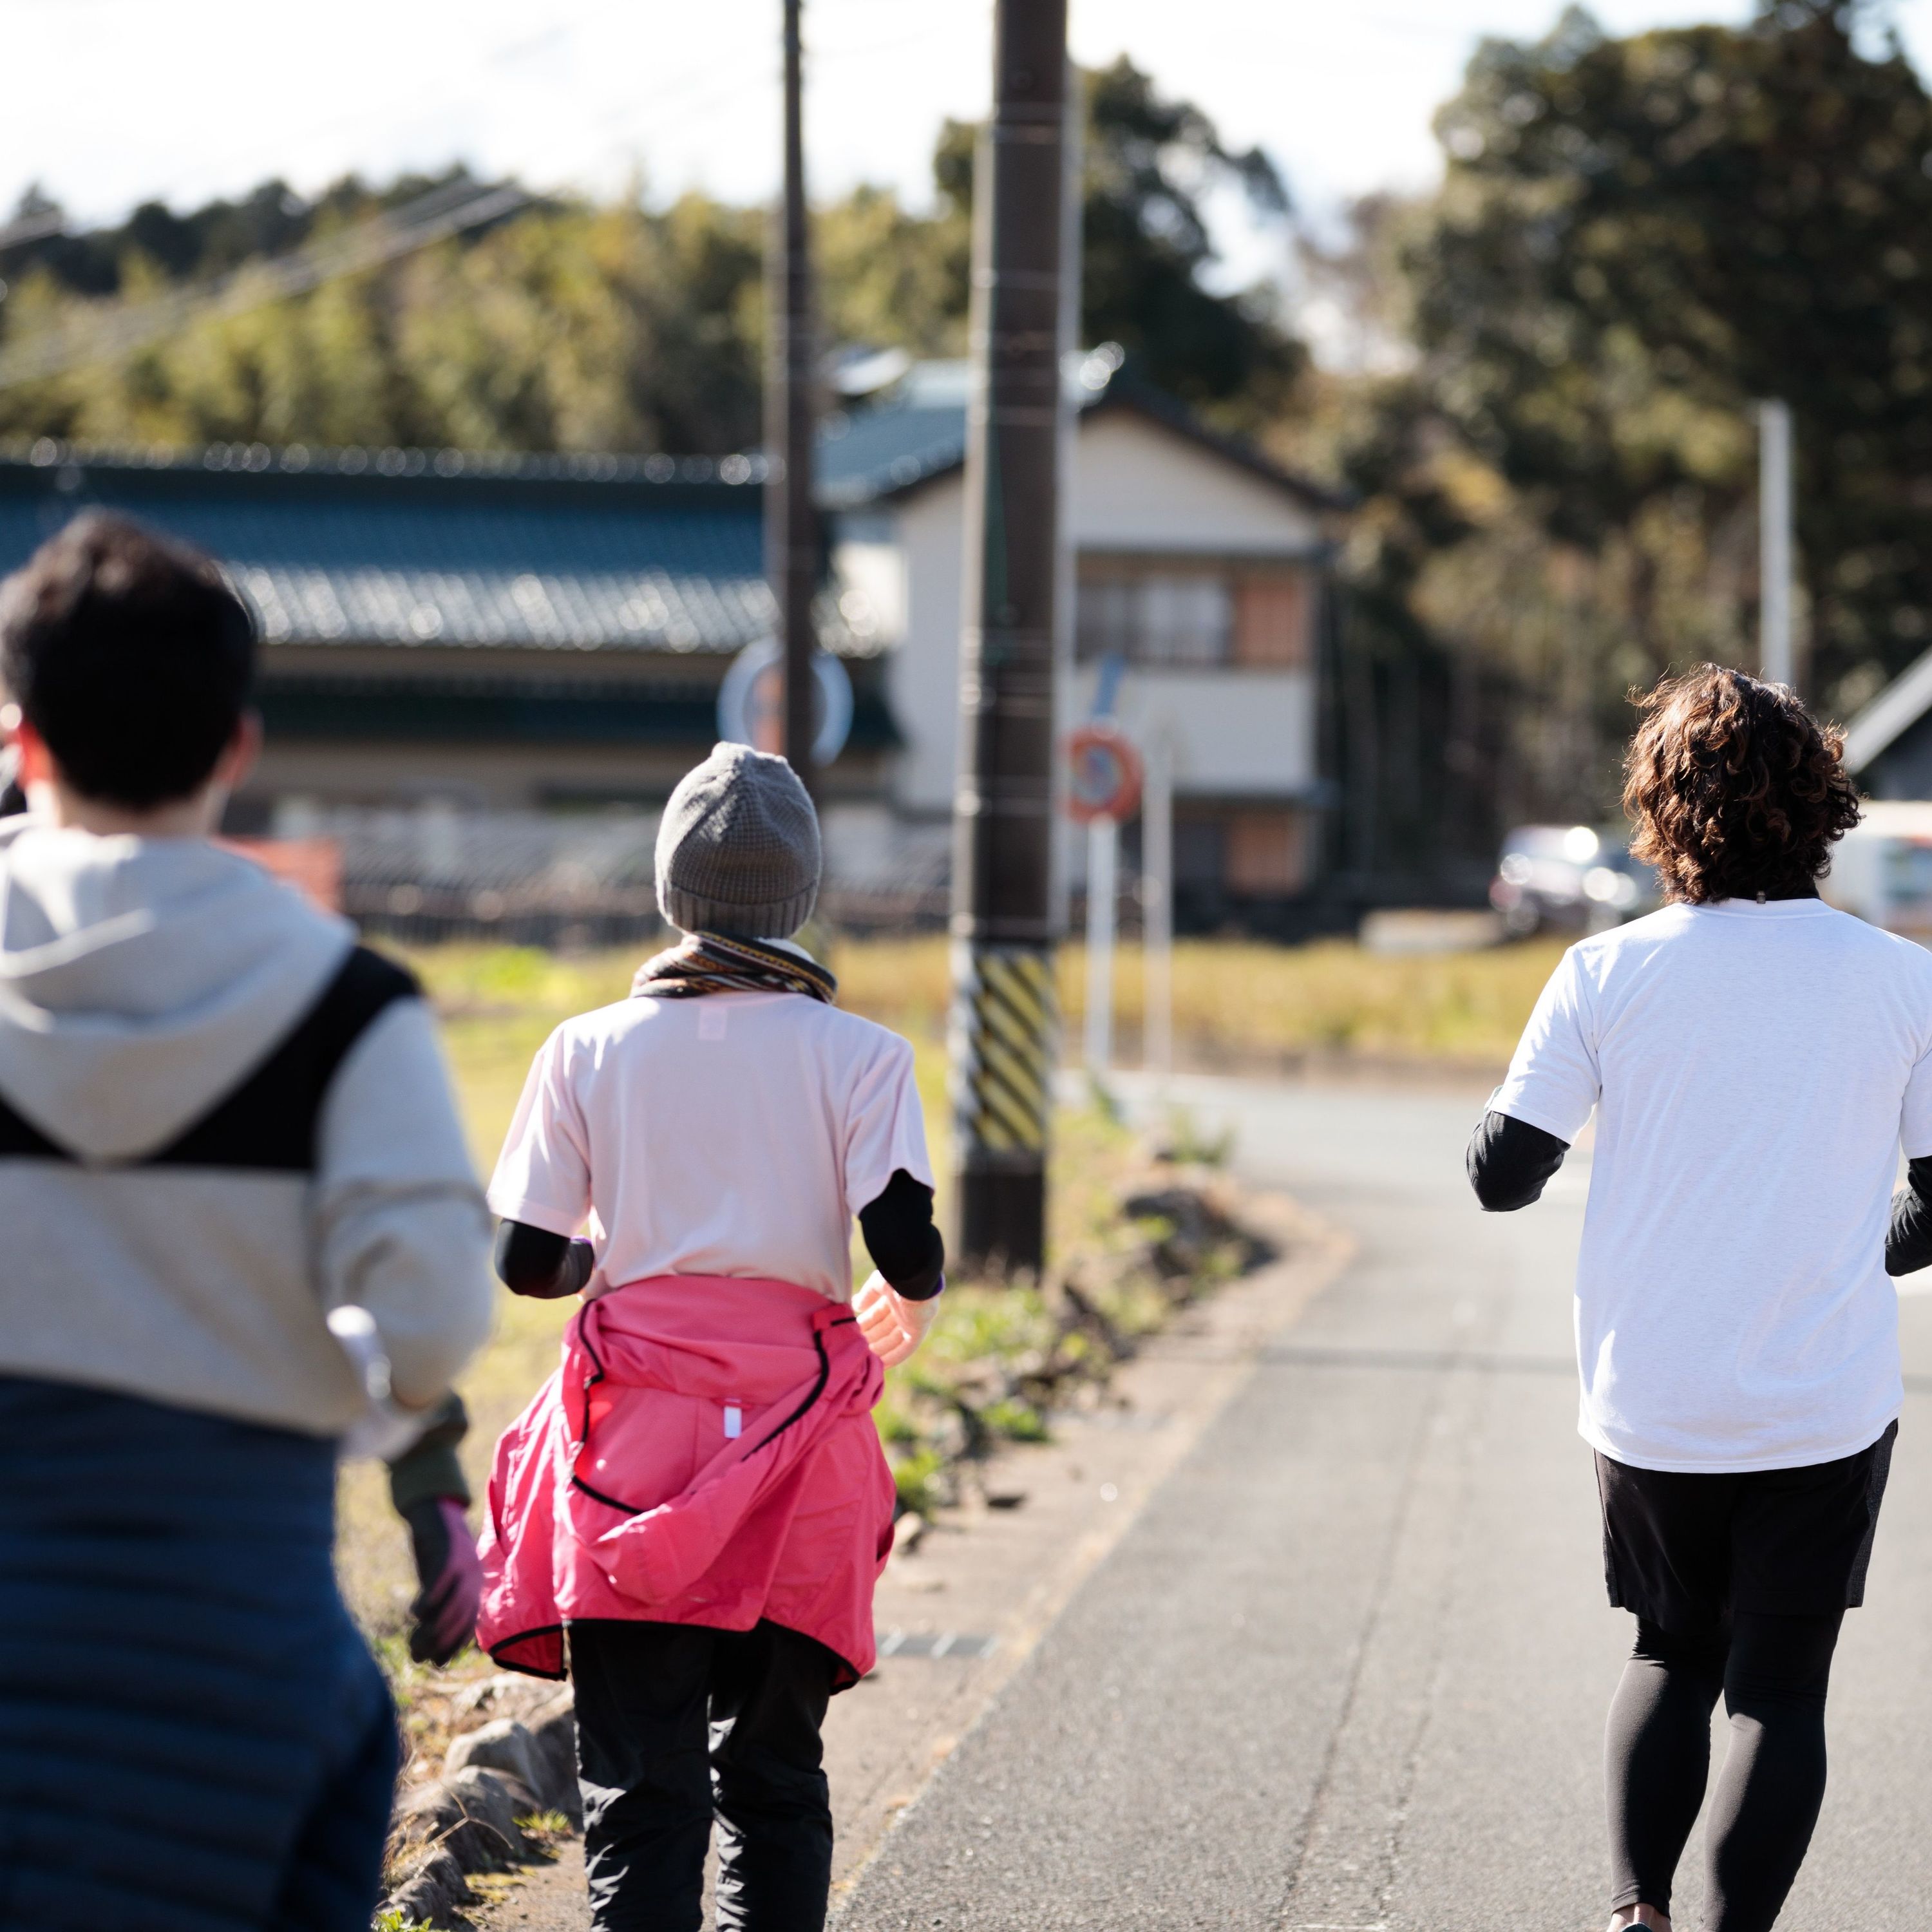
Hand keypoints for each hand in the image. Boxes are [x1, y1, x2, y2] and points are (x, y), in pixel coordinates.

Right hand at [402, 1496, 482, 1665]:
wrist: (434, 1509)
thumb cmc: (433, 1550)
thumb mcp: (438, 1583)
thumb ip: (437, 1607)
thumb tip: (426, 1646)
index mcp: (474, 1586)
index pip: (469, 1624)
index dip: (454, 1646)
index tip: (435, 1663)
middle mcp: (474, 1577)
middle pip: (462, 1617)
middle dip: (440, 1641)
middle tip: (416, 1656)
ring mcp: (465, 1562)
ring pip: (456, 1601)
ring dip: (436, 1626)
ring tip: (415, 1642)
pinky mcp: (451, 1548)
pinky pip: (445, 1576)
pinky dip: (432, 1595)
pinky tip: (416, 1611)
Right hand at [854, 1270, 938, 1367]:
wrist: (915, 1279)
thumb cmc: (896, 1277)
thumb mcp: (877, 1284)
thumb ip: (868, 1295)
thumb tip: (856, 1306)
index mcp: (895, 1297)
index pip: (878, 1314)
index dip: (866, 1323)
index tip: (853, 1332)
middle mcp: (904, 1311)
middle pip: (884, 1329)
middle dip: (870, 1338)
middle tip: (856, 1348)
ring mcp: (912, 1321)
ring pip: (893, 1340)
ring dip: (879, 1349)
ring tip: (864, 1358)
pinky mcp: (918, 1330)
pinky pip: (906, 1348)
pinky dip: (895, 1356)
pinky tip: (883, 1365)